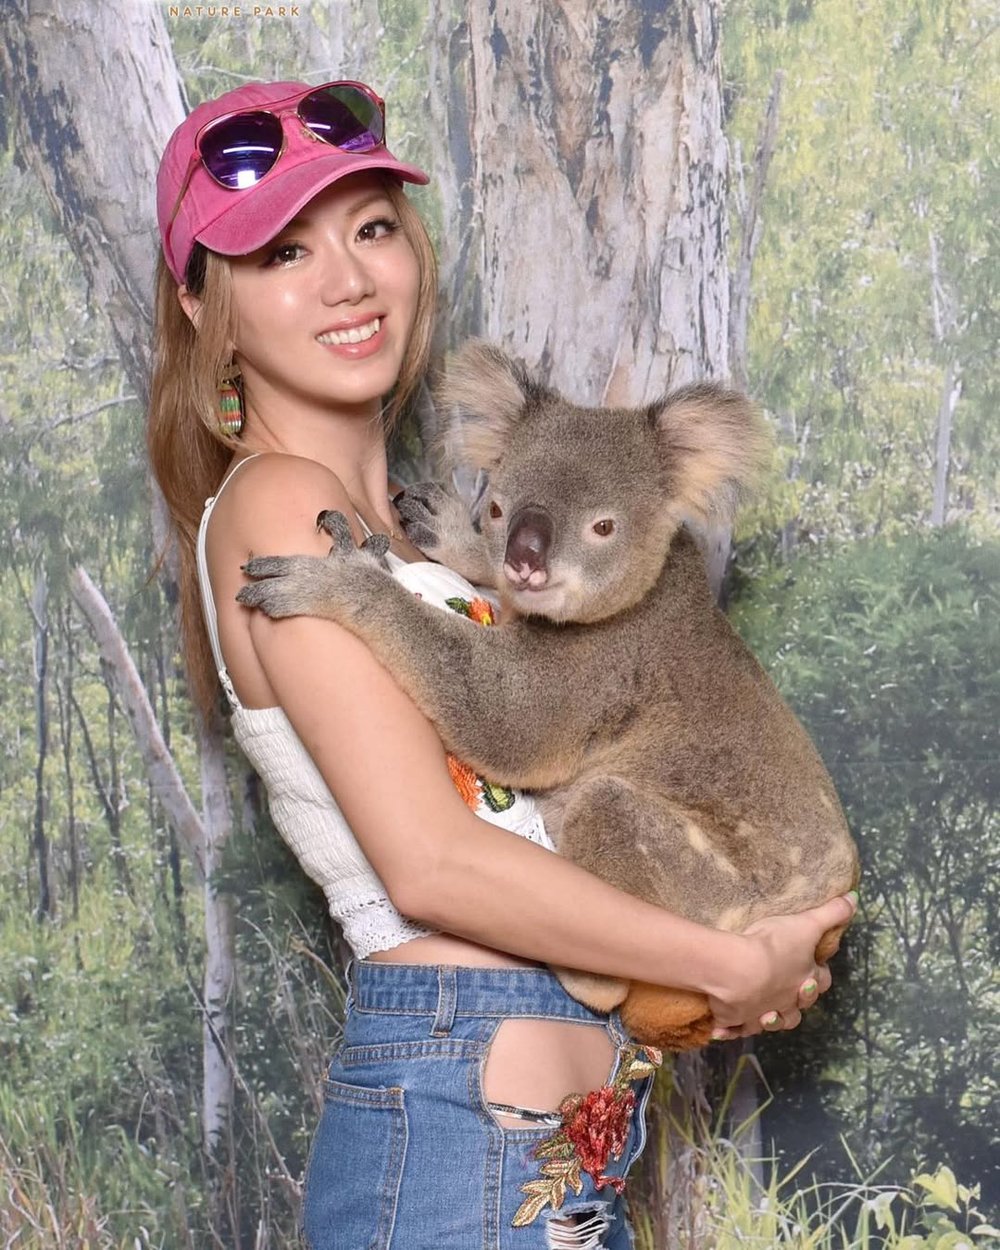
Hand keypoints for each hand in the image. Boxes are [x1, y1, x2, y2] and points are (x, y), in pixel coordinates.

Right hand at [707, 891, 856, 1040]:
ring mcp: (763, 1014)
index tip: (814, 971)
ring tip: (764, 1013)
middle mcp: (788, 1002)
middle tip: (789, 989)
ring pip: (773, 1022)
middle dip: (798, 1001)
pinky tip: (723, 1029)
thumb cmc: (776, 947)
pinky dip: (732, 1030)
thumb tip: (854, 899)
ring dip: (771, 1019)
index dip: (819, 977)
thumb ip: (830, 913)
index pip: (821, 982)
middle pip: (798, 1008)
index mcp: (806, 980)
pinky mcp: (739, 1020)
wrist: (741, 972)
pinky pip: (737, 1029)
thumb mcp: (806, 924)